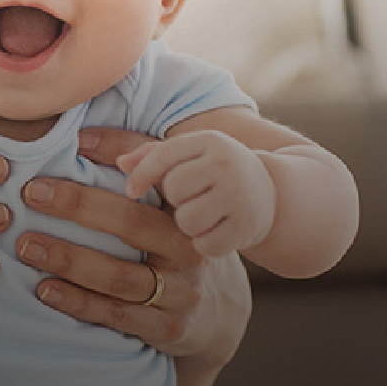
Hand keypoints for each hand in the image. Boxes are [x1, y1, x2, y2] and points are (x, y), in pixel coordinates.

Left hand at [13, 127, 251, 364]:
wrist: (221, 311)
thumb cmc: (177, 242)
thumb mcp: (169, 203)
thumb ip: (137, 164)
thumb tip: (82, 137)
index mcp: (186, 210)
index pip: (152, 178)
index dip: (111, 159)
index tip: (63, 152)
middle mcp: (188, 248)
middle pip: (132, 224)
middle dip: (78, 207)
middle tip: (31, 195)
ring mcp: (181, 292)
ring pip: (120, 275)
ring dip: (69, 259)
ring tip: (26, 246)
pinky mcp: (168, 327)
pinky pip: (117, 315)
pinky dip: (78, 302)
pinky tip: (45, 290)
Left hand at [119, 129, 276, 257]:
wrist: (271, 194)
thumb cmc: (214, 173)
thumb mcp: (190, 155)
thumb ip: (151, 154)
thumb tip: (115, 160)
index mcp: (209, 141)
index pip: (164, 155)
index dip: (142, 175)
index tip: (131, 190)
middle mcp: (227, 164)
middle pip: (174, 189)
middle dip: (174, 200)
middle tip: (187, 200)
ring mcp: (240, 196)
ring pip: (187, 219)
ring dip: (187, 225)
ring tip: (199, 217)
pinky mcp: (247, 226)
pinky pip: (206, 244)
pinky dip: (204, 243)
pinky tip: (213, 233)